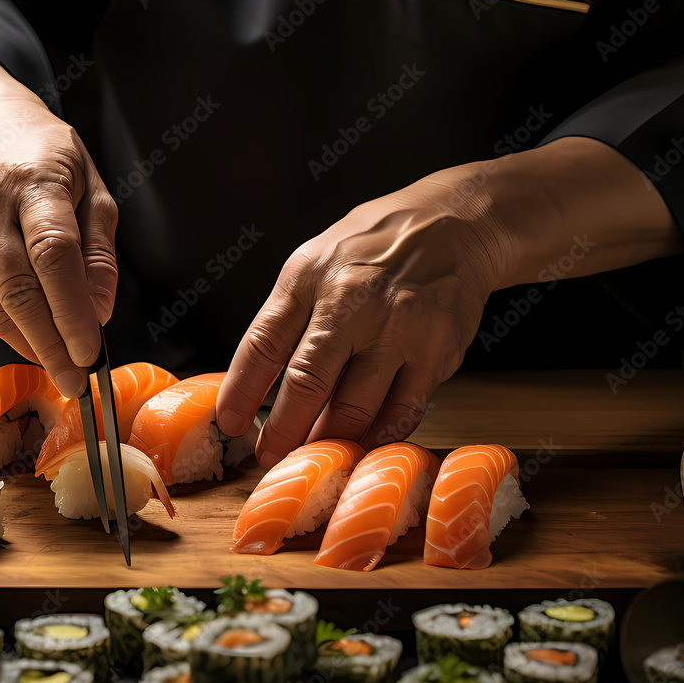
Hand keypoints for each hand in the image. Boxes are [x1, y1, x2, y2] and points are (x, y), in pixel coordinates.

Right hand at [0, 52, 116, 397]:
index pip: (53, 256)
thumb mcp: (92, 191)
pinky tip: (32, 339)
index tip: (91, 351)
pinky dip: (7, 331)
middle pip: (20, 292)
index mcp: (35, 184)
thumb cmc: (46, 160)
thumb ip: (99, 253)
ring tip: (61, 365)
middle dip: (51, 346)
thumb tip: (100, 312)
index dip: (72, 311)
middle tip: (76, 381)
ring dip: (31, 345)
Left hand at [217, 137, 683, 467]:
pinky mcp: (436, 350)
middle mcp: (352, 300)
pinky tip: (364, 443)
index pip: (263, 343)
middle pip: (308, 381)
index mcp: (310, 277)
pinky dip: (379, 435)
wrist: (453, 225)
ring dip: (330, 439)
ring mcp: (398, 327)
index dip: (241, 391)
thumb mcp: (314, 261)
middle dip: (283, 430)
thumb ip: (287, 316)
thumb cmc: (374, 246)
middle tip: (270, 457)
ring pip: (356, 406)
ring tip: (315, 453)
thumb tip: (258, 381)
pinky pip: (402, 410)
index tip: (229, 424)